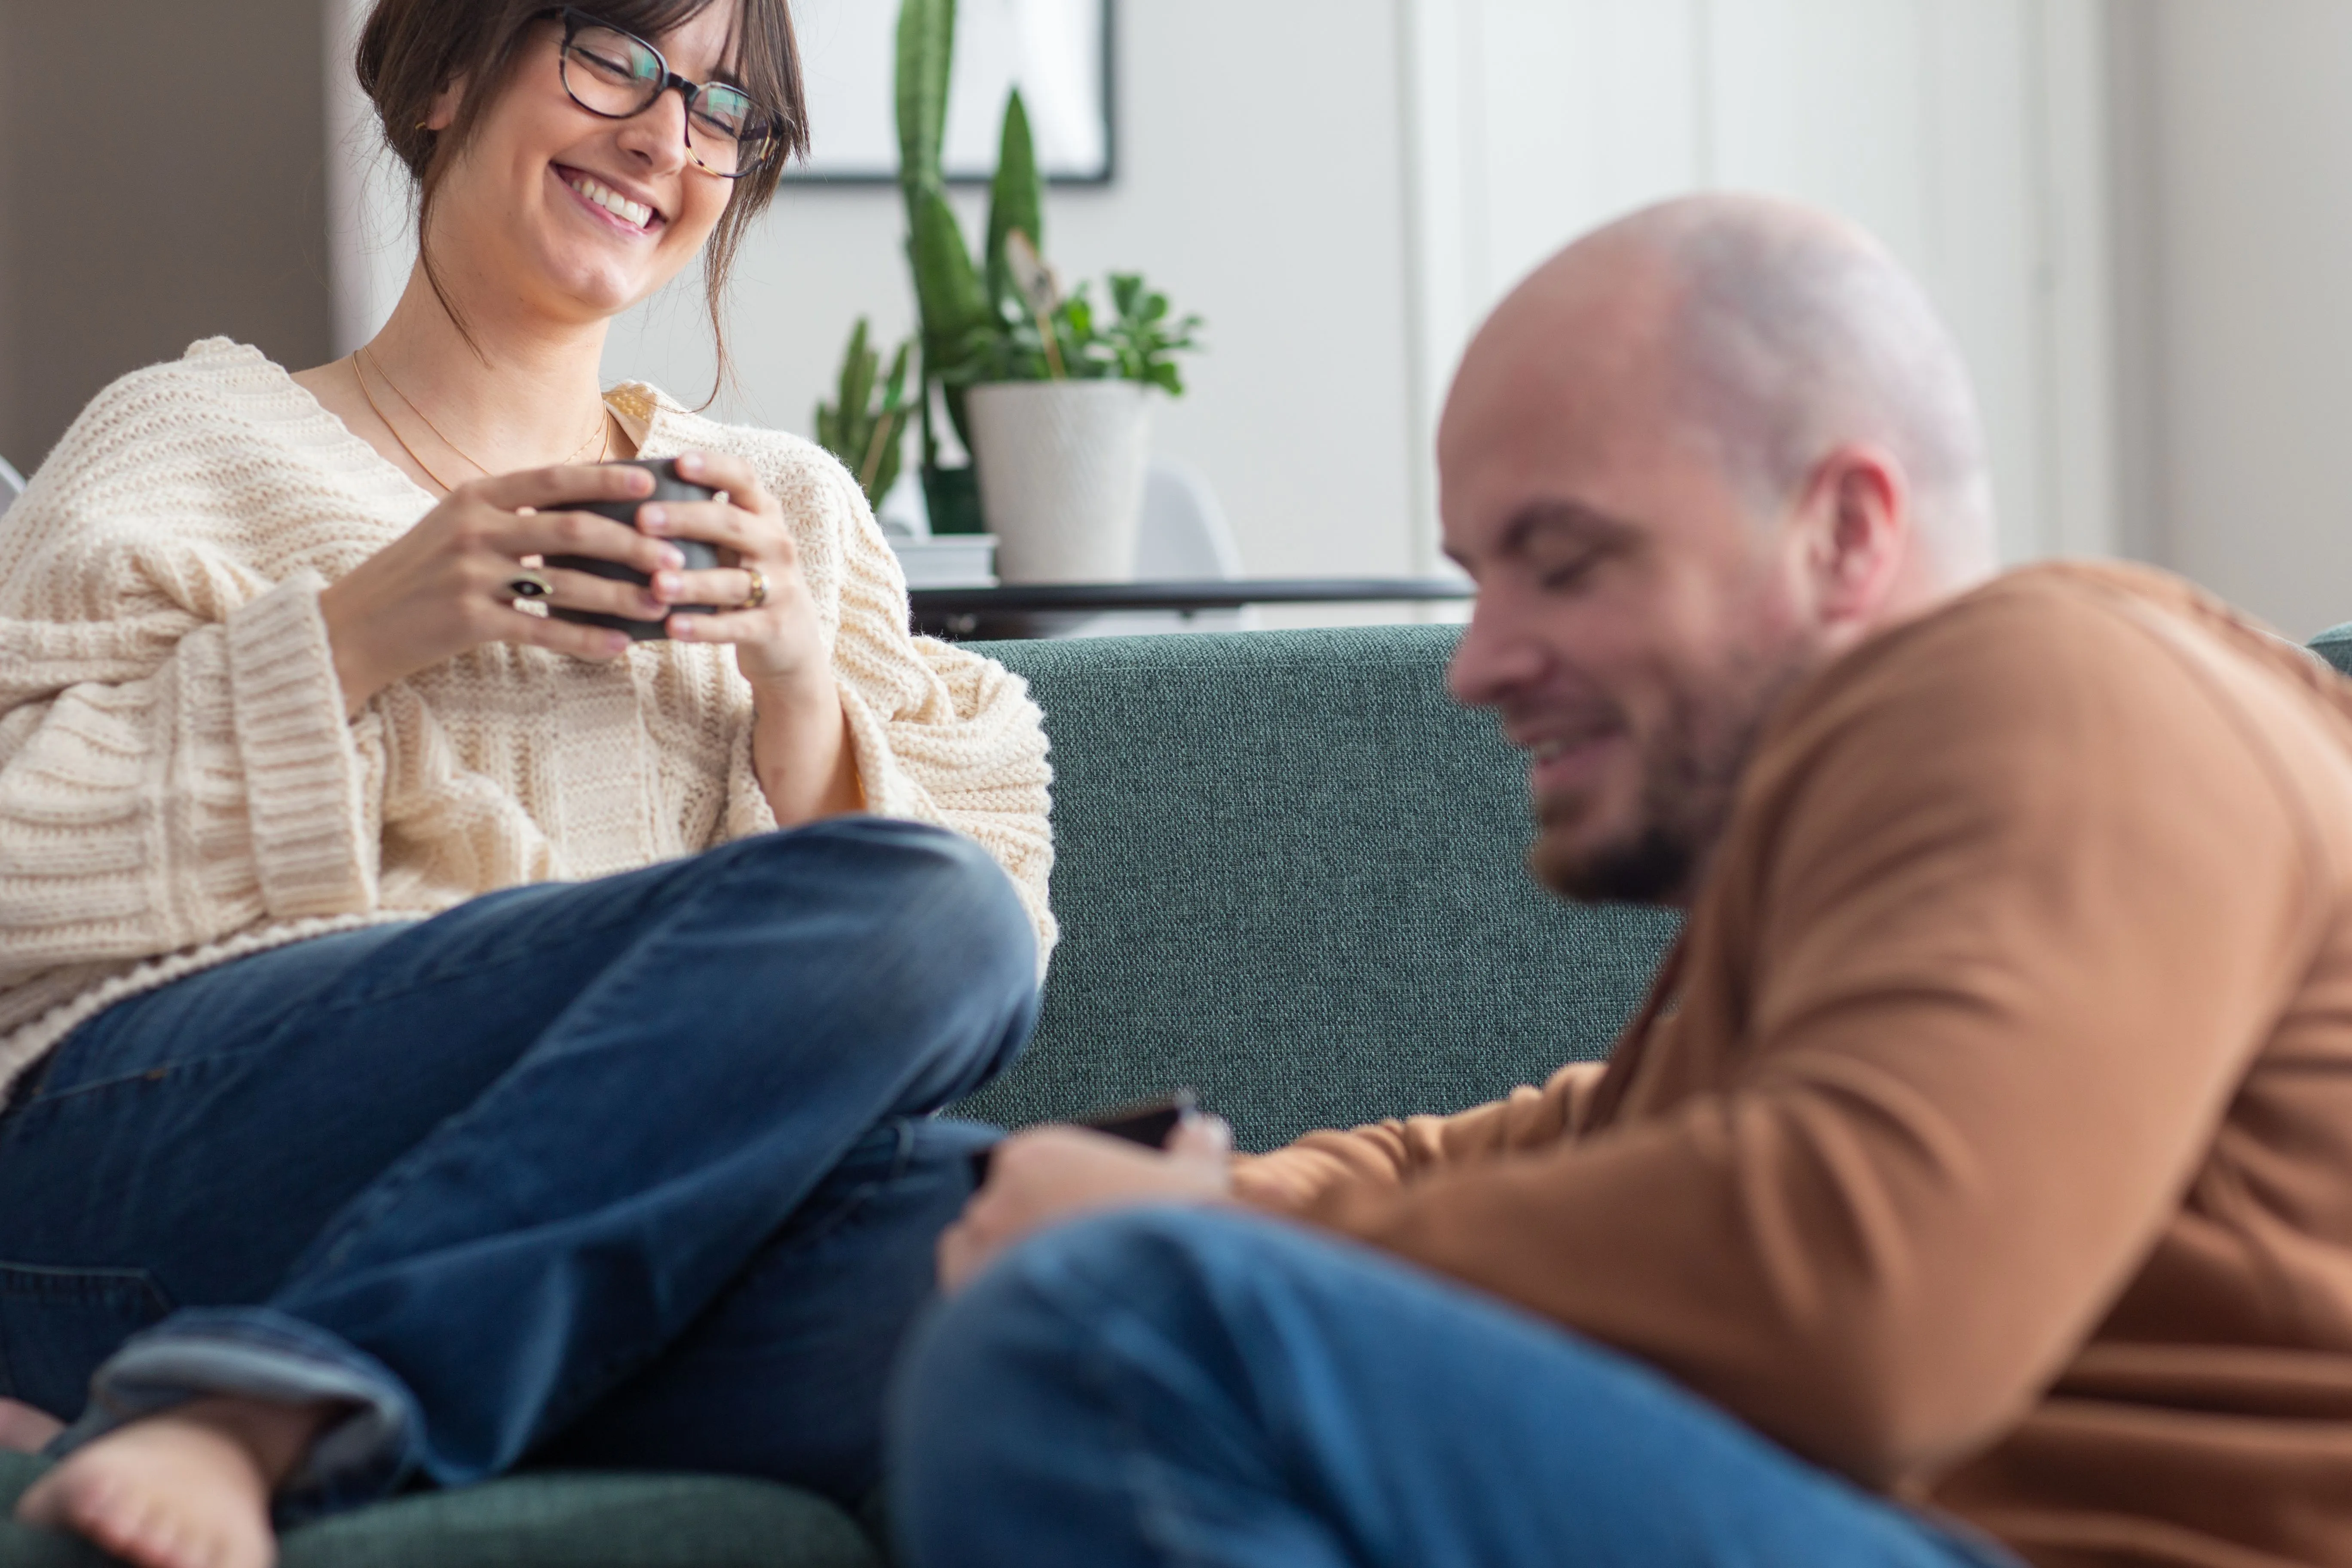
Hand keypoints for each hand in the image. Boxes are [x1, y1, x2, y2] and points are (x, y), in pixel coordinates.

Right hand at [318, 463, 674, 713]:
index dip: (605, 481)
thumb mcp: (456, 528)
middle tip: (677, 556)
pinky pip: (542, 629)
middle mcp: (474, 528)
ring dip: (621, 594)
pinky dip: (586, 638)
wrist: (352, 625)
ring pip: (565, 582)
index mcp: (474, 496)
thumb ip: (511, 516)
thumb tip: (582, 513)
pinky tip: (622, 646)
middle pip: (571, 529)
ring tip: (663, 603)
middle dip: (631, 542)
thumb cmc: (416, 576)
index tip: (652, 484)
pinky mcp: (469, 621)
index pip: (552, 480)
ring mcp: (470, 575)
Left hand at [636, 451, 827, 692]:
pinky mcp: (773, 627)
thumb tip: (628, 490)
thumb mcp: (735, 541)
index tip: (678, 462)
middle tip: (643, 519)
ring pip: (733, 581)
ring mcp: (780, 586)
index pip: (743, 479)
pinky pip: (736, 626)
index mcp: (762, 513)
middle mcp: (776, 544)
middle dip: (686, 519)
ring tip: (656, 584)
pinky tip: (672, 627)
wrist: (792, 636)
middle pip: (732, 524)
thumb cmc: (744, 576)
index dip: (713, 468)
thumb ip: (700, 518)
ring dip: (693, 582)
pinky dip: (704, 628)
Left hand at [939, 1115, 1234, 1293]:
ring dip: (1017, 1267)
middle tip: (1092, 1262)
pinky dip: (996, 1305)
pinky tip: (1036, 1321)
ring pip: (994, 1250)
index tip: (1100, 1214)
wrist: (1142, 1327)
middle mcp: (995, 1195)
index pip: (1049, 1162)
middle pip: (1019, 1207)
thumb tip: (1204, 1131)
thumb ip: (1197, 1149)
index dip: (1079, 1191)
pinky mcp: (966, 1306)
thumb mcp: (1199, 1185)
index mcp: (1041, 1152)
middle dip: (1048, 1229)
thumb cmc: (1167, 1245)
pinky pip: (972, 1296)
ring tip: (1066, 1299)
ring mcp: (976, 1253)